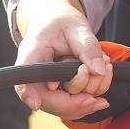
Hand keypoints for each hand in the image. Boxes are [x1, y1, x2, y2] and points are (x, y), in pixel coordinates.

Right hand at [10, 0, 111, 118]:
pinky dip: (94, 93)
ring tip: (105, 66)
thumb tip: (98, 70)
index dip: (28, 93)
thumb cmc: (62, 22)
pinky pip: (77, 104)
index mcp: (32, 56)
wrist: (57, 24)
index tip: (35, 104)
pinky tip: (103, 75)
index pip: (24, 78)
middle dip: (78, 97)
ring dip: (92, 91)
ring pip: (66, 106)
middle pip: (49, 100)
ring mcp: (47, 89)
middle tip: (102, 73)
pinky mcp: (60, 93)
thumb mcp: (76, 26)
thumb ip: (87, 46)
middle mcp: (35, 78)